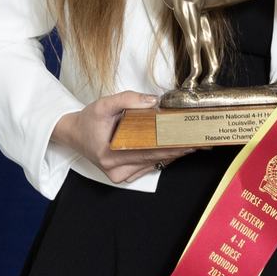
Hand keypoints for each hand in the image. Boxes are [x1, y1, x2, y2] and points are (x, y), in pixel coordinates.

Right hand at [51, 91, 194, 183]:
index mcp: (111, 155)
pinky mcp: (124, 176)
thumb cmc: (89, 120)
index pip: (150, 151)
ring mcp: (121, 176)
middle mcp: (117, 170)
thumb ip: (127, 99)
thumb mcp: (103, 104)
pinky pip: (148, 167)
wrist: (74, 134)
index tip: (192, 141)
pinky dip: (163, 158)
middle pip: (156, 159)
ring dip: (174, 154)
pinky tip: (177, 150)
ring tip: (195, 144)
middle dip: (180, 150)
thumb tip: (153, 101)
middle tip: (202, 143)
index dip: (173, 146)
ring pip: (155, 165)